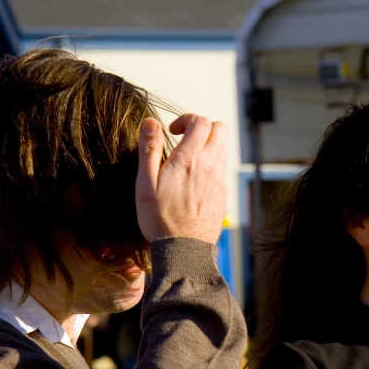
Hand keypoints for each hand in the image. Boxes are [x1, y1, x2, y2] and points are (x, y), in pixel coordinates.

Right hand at [136, 114, 226, 243]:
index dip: (187, 119)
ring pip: (223, 148)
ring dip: (208, 145)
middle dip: (203, 127)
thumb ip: (149, 150)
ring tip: (188, 159)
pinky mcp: (222, 194)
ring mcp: (218, 181)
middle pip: (220, 129)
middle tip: (185, 138)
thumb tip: (151, 122)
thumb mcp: (145, 184)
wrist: (183, 249)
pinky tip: (194, 179)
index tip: (173, 131)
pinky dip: (211, 164)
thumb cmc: (159, 218)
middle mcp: (209, 167)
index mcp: (188, 161)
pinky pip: (221, 169)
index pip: (201, 123)